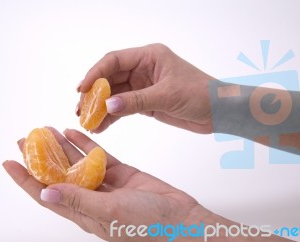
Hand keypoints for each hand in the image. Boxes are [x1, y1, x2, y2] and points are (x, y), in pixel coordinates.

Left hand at [3, 127, 299, 241]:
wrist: (179, 216)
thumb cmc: (145, 221)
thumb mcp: (108, 212)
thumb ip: (77, 201)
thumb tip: (45, 193)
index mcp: (82, 212)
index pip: (45, 194)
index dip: (25, 180)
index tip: (8, 163)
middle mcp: (89, 198)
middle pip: (57, 175)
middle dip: (39, 157)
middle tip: (24, 138)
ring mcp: (105, 184)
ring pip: (76, 163)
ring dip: (60, 147)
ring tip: (45, 130)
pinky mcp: (120, 172)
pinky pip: (98, 156)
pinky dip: (85, 144)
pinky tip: (73, 133)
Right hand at [76, 43, 213, 133]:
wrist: (219, 112)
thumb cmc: (200, 94)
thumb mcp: (166, 96)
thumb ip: (136, 101)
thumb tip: (107, 106)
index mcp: (149, 57)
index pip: (115, 61)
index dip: (96, 73)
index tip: (82, 88)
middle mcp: (143, 68)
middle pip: (111, 78)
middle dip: (95, 94)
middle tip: (80, 110)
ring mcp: (143, 86)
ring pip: (115, 95)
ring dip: (101, 107)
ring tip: (87, 121)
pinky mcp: (146, 102)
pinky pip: (124, 107)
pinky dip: (113, 116)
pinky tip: (101, 126)